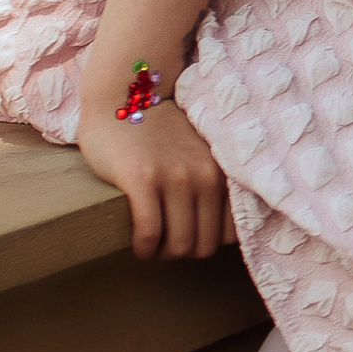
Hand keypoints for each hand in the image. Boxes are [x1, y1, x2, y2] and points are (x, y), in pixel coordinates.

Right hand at [76, 89, 233, 261]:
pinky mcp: (143, 179)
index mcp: (222, 172)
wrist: (123, 97)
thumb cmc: (158, 132)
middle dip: (183, 254)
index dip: (207, 242)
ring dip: (162, 254)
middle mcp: (205, 175)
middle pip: (204, 245)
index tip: (187, 237)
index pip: (230, 233)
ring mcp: (175, 177)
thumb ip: (213, 182)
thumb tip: (222, 232)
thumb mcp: (199, 154)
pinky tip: (137, 245)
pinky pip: (150, 233)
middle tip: (163, 244)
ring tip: (149, 246)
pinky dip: (144, 248)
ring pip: (180, 245)